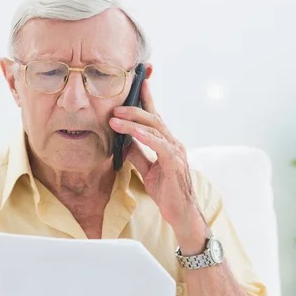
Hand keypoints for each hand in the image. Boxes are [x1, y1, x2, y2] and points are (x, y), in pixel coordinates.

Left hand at [109, 80, 208, 250]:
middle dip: (134, 107)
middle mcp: (173, 143)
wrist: (181, 214)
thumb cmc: (167, 191)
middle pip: (154, 118)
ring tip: (115, 118)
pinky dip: (145, 136)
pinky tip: (132, 132)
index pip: (155, 116)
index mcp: (167, 143)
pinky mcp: (174, 164)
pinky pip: (159, 145)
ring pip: (155, 128)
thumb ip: (138, 153)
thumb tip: (123, 141)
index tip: (138, 82)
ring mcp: (176, 152)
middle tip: (115, 104)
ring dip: (134, 121)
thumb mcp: (146, 169)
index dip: (147, 98)